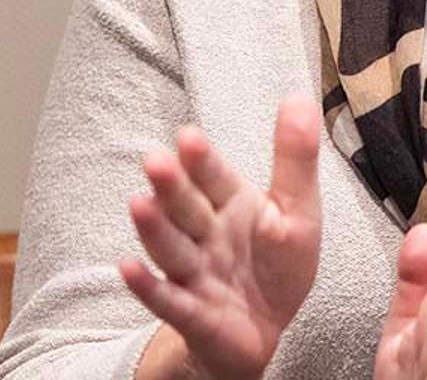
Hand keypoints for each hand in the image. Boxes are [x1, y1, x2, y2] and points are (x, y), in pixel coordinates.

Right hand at [118, 94, 322, 379]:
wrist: (266, 329)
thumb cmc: (276, 264)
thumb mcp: (298, 212)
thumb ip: (295, 159)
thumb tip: (298, 96)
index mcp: (231, 204)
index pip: (214, 177)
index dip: (201, 159)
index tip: (189, 136)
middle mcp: (205, 234)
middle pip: (186, 208)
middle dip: (171, 186)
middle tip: (155, 160)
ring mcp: (195, 273)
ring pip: (172, 248)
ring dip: (154, 229)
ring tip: (138, 205)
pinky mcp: (191, 313)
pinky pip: (168, 300)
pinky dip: (148, 287)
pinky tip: (127, 269)